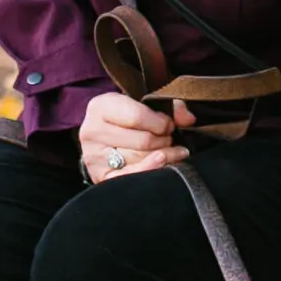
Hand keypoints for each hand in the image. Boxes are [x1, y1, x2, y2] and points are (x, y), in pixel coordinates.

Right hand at [79, 90, 193, 180]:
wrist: (106, 136)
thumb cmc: (128, 118)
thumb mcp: (144, 104)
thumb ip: (170, 107)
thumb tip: (188, 119)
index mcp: (99, 106)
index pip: (138, 116)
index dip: (161, 122)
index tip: (169, 124)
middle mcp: (91, 131)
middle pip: (143, 140)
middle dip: (164, 139)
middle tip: (169, 138)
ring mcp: (94, 156)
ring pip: (142, 158)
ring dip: (163, 154)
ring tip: (168, 149)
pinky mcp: (100, 176)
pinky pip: (131, 177)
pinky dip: (152, 169)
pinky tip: (164, 162)